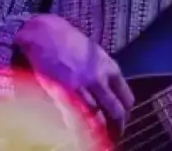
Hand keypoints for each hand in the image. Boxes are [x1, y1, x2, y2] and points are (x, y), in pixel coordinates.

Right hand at [16, 14, 134, 131]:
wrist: (45, 33)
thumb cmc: (68, 40)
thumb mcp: (94, 53)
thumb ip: (103, 72)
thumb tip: (108, 92)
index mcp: (110, 68)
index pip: (127, 98)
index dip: (125, 112)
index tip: (121, 119)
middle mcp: (100, 79)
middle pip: (116, 112)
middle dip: (117, 128)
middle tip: (114, 136)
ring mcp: (82, 87)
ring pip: (97, 118)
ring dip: (99, 131)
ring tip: (98, 138)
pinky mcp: (64, 93)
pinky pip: (76, 117)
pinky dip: (80, 128)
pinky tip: (80, 134)